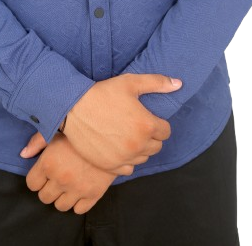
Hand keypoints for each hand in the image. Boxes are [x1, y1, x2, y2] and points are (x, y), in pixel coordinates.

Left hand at [25, 133, 115, 213]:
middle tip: (57, 178)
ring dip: (62, 197)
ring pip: (60, 206)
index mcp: (49, 163)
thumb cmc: (81, 132)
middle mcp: (61, 179)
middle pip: (44, 197)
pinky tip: (80, 189)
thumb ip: (37, 142)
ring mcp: (77, 189)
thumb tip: (23, 154)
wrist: (111, 135)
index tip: (44, 173)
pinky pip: (78, 210)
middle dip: (48, 188)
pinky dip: (78, 202)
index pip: (32, 184)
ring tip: (68, 184)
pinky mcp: (93, 195)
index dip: (37, 178)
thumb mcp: (57, 130)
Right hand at [62, 73, 180, 173]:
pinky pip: (128, 169)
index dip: (157, 123)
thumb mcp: (131, 82)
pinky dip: (127, 160)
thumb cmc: (103, 93)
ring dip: (139, 148)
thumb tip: (179, 84)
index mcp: (147, 125)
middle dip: (150, 136)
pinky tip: (118, 147)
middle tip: (136, 125)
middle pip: (156, 146)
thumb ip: (157, 83)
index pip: (166, 131)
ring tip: (126, 134)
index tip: (146, 117)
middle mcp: (138, 145)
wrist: (73, 107)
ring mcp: (124, 157)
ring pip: (143, 158)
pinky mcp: (110, 165)